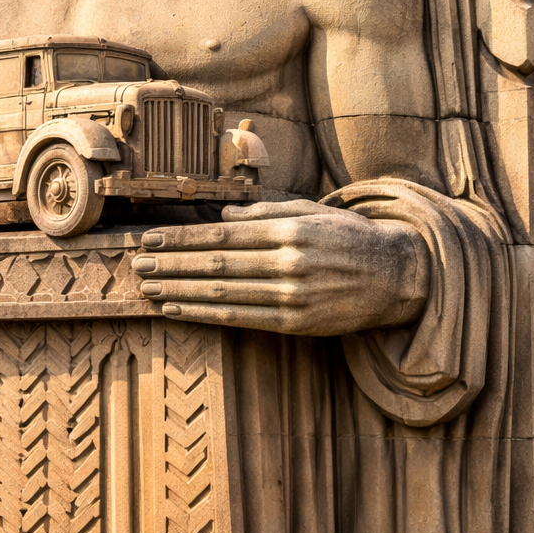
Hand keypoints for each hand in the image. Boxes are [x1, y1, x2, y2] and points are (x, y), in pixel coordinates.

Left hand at [135, 199, 429, 335]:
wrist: (396, 276)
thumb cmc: (348, 238)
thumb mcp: (312, 211)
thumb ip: (266, 210)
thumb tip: (222, 211)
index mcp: (288, 229)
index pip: (222, 233)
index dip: (182, 239)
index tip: (151, 240)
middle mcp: (287, 262)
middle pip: (216, 263)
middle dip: (172, 264)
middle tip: (137, 265)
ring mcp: (291, 295)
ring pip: (222, 293)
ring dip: (180, 290)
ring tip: (148, 288)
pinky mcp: (295, 322)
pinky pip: (240, 318)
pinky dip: (204, 313)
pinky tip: (178, 308)